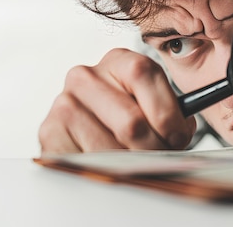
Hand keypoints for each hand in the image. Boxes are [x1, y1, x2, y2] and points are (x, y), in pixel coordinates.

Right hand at [39, 48, 195, 152]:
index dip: (167, 113)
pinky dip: (107, 171)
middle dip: (154, 147)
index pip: (144, 74)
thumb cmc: (134, 118)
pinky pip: (90, 164)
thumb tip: (182, 130)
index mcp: (119, 60)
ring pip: (113, 149)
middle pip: (131, 122)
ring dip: (133, 164)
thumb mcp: (157, 105)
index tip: (176, 136)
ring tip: (137, 161)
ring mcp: (64, 104)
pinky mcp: (50, 134)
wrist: (92, 134)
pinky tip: (112, 164)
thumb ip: (176, 111)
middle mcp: (85, 76)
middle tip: (159, 155)